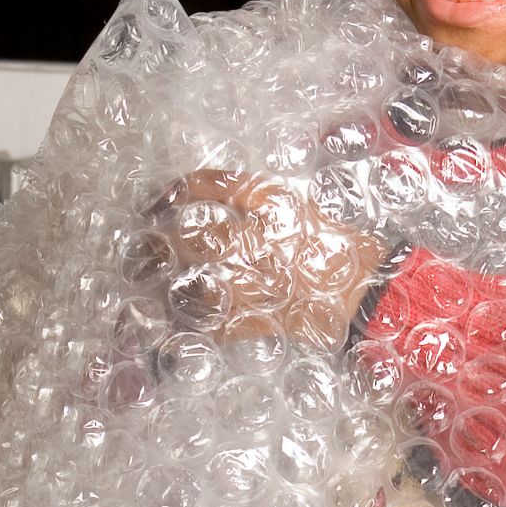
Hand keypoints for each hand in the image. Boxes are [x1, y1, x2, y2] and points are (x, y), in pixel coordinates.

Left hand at [148, 168, 383, 350]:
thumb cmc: (329, 244)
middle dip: (163, 243)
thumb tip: (196, 200)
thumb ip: (253, 202)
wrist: (363, 290)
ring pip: (200, 283)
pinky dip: (191, 320)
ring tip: (149, 282)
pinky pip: (215, 321)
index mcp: (277, 204)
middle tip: (141, 247)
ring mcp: (264, 282)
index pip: (216, 186)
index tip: (159, 199)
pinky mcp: (262, 319)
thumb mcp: (296, 208)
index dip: (179, 190)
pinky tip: (175, 315)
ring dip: (170, 284)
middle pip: (200, 238)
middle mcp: (267, 240)